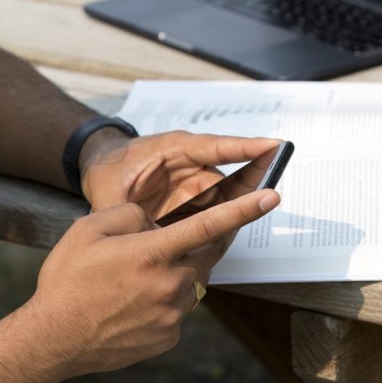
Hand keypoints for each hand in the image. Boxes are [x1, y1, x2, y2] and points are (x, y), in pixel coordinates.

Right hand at [27, 186, 279, 376]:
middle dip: (201, 242)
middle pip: (205, 254)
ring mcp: (173, 315)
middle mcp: (170, 284)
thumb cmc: (67, 281)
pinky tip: (131, 305)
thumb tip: (156, 222)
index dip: (244, 210)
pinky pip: (177, 309)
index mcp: (152, 252)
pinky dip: (163, 300)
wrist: (54, 339)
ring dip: (174, 273)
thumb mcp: (88, 229)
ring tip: (130, 280)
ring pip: (190, 282)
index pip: (208, 225)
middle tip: (173, 240)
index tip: (273, 196)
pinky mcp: (169, 336)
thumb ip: (131, 215)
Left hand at [79, 129, 281, 220]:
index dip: (242, 148)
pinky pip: (217, 211)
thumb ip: (125, 213)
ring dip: (244, 203)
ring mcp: (194, 184)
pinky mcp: (195, 202)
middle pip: (230, 173)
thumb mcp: (109, 193)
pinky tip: (237, 231)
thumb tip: (136, 236)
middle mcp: (190, 164)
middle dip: (255, 177)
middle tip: (278, 181)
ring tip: (266, 204)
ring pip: (227, 196)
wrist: (103, 171)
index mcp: (172, 150)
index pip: (213, 147)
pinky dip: (227, 221)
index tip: (271, 146)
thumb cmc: (108, 172)